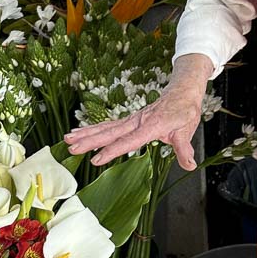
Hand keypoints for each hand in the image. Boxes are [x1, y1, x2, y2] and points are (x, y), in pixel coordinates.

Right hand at [64, 51, 214, 171]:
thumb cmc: (184, 111)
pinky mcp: (129, 120)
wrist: (182, 92)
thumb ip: (184, 148)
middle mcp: (137, 121)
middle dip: (90, 140)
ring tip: (67, 138)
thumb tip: (188, 164)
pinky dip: (93, 128)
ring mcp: (131, 120)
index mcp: (151, 126)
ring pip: (105, 127)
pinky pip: (108, 125)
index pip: (129, 141)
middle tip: (71, 147)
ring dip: (86, 133)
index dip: (113, 151)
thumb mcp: (187, 130)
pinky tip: (79, 132)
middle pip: (110, 132)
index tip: (96, 160)